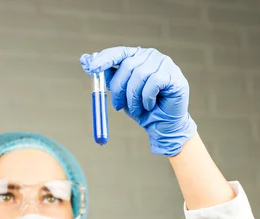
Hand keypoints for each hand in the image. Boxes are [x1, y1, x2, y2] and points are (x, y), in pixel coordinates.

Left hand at [79, 47, 196, 156]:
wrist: (162, 126)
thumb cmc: (141, 108)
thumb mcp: (120, 93)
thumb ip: (108, 77)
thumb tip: (86, 61)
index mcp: (137, 57)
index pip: (118, 52)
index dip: (104, 59)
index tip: (90, 68)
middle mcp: (151, 56)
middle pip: (127, 65)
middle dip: (118, 89)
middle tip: (117, 106)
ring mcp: (164, 63)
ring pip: (140, 76)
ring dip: (133, 98)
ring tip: (137, 109)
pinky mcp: (173, 75)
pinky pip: (153, 84)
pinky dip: (147, 99)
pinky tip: (150, 105)